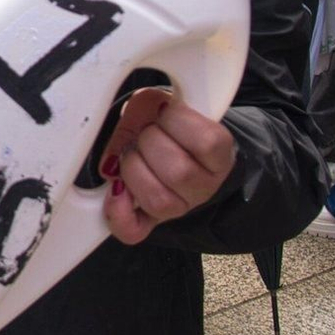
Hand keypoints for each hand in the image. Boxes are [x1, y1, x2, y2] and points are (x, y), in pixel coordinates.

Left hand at [98, 87, 235, 244]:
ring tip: (131, 154)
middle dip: (148, 143)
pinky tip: (116, 190)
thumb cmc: (164, 123)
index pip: (207, 142)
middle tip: (143, 133)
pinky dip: (118, 213)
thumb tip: (132, 128)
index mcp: (218, 154)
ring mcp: (180, 207)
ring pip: (158, 201)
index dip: (176, 121)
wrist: (169, 146)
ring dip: (133, 170)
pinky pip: (134, 231)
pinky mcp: (150, 222)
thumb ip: (149, 106)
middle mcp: (205, 186)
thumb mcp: (160, 103)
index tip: (162, 111)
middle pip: (179, 172)